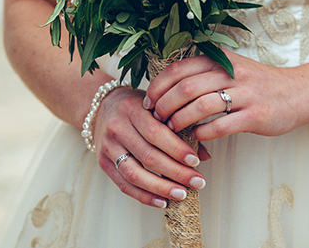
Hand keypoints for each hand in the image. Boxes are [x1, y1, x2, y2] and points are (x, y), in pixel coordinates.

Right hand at [93, 87, 208, 207]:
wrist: (102, 106)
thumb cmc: (138, 106)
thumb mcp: (157, 107)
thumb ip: (180, 127)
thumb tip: (206, 155)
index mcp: (132, 109)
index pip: (155, 133)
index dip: (176, 149)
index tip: (196, 161)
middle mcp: (117, 127)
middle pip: (147, 155)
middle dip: (176, 172)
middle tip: (197, 182)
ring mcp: (107, 146)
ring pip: (134, 173)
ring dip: (161, 187)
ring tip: (182, 194)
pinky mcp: (103, 162)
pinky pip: (123, 184)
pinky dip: (144, 196)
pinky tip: (163, 201)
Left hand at [144, 51, 307, 140]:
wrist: (299, 93)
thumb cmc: (258, 83)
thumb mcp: (232, 67)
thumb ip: (204, 72)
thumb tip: (167, 87)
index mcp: (222, 59)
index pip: (179, 69)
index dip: (158, 86)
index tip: (148, 101)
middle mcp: (232, 73)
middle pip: (186, 87)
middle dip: (164, 105)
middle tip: (156, 118)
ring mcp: (245, 94)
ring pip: (201, 106)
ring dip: (180, 119)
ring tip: (172, 129)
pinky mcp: (255, 115)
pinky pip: (221, 125)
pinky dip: (202, 133)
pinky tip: (196, 137)